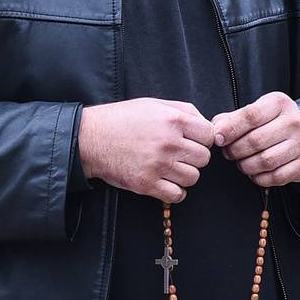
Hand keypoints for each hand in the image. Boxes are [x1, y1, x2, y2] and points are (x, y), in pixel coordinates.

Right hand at [78, 98, 213, 203]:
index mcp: (173, 120)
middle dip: (193, 157)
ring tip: (169, 168)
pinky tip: (164, 182)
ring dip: (183, 175)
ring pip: (193, 178)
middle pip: (203, 159)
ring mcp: (158, 165)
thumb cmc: (121, 119)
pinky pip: (177, 195)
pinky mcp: (146, 183)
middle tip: (177, 155)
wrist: (89, 139)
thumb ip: (184, 111)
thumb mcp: (153, 105)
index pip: (210, 136)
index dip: (202, 139)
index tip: (190, 141)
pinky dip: (174, 191)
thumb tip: (207, 126)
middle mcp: (168, 143)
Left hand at [212, 91, 299, 187]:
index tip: (218, 139)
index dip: (230, 129)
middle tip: (228, 152)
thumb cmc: (270, 123)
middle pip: (255, 141)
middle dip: (235, 150)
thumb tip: (216, 131)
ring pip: (265, 161)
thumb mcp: (254, 111)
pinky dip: (259, 177)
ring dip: (245, 165)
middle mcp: (294, 122)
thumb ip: (231, 118)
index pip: (250, 116)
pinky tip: (255, 171)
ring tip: (241, 161)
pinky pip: (275, 177)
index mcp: (279, 104)